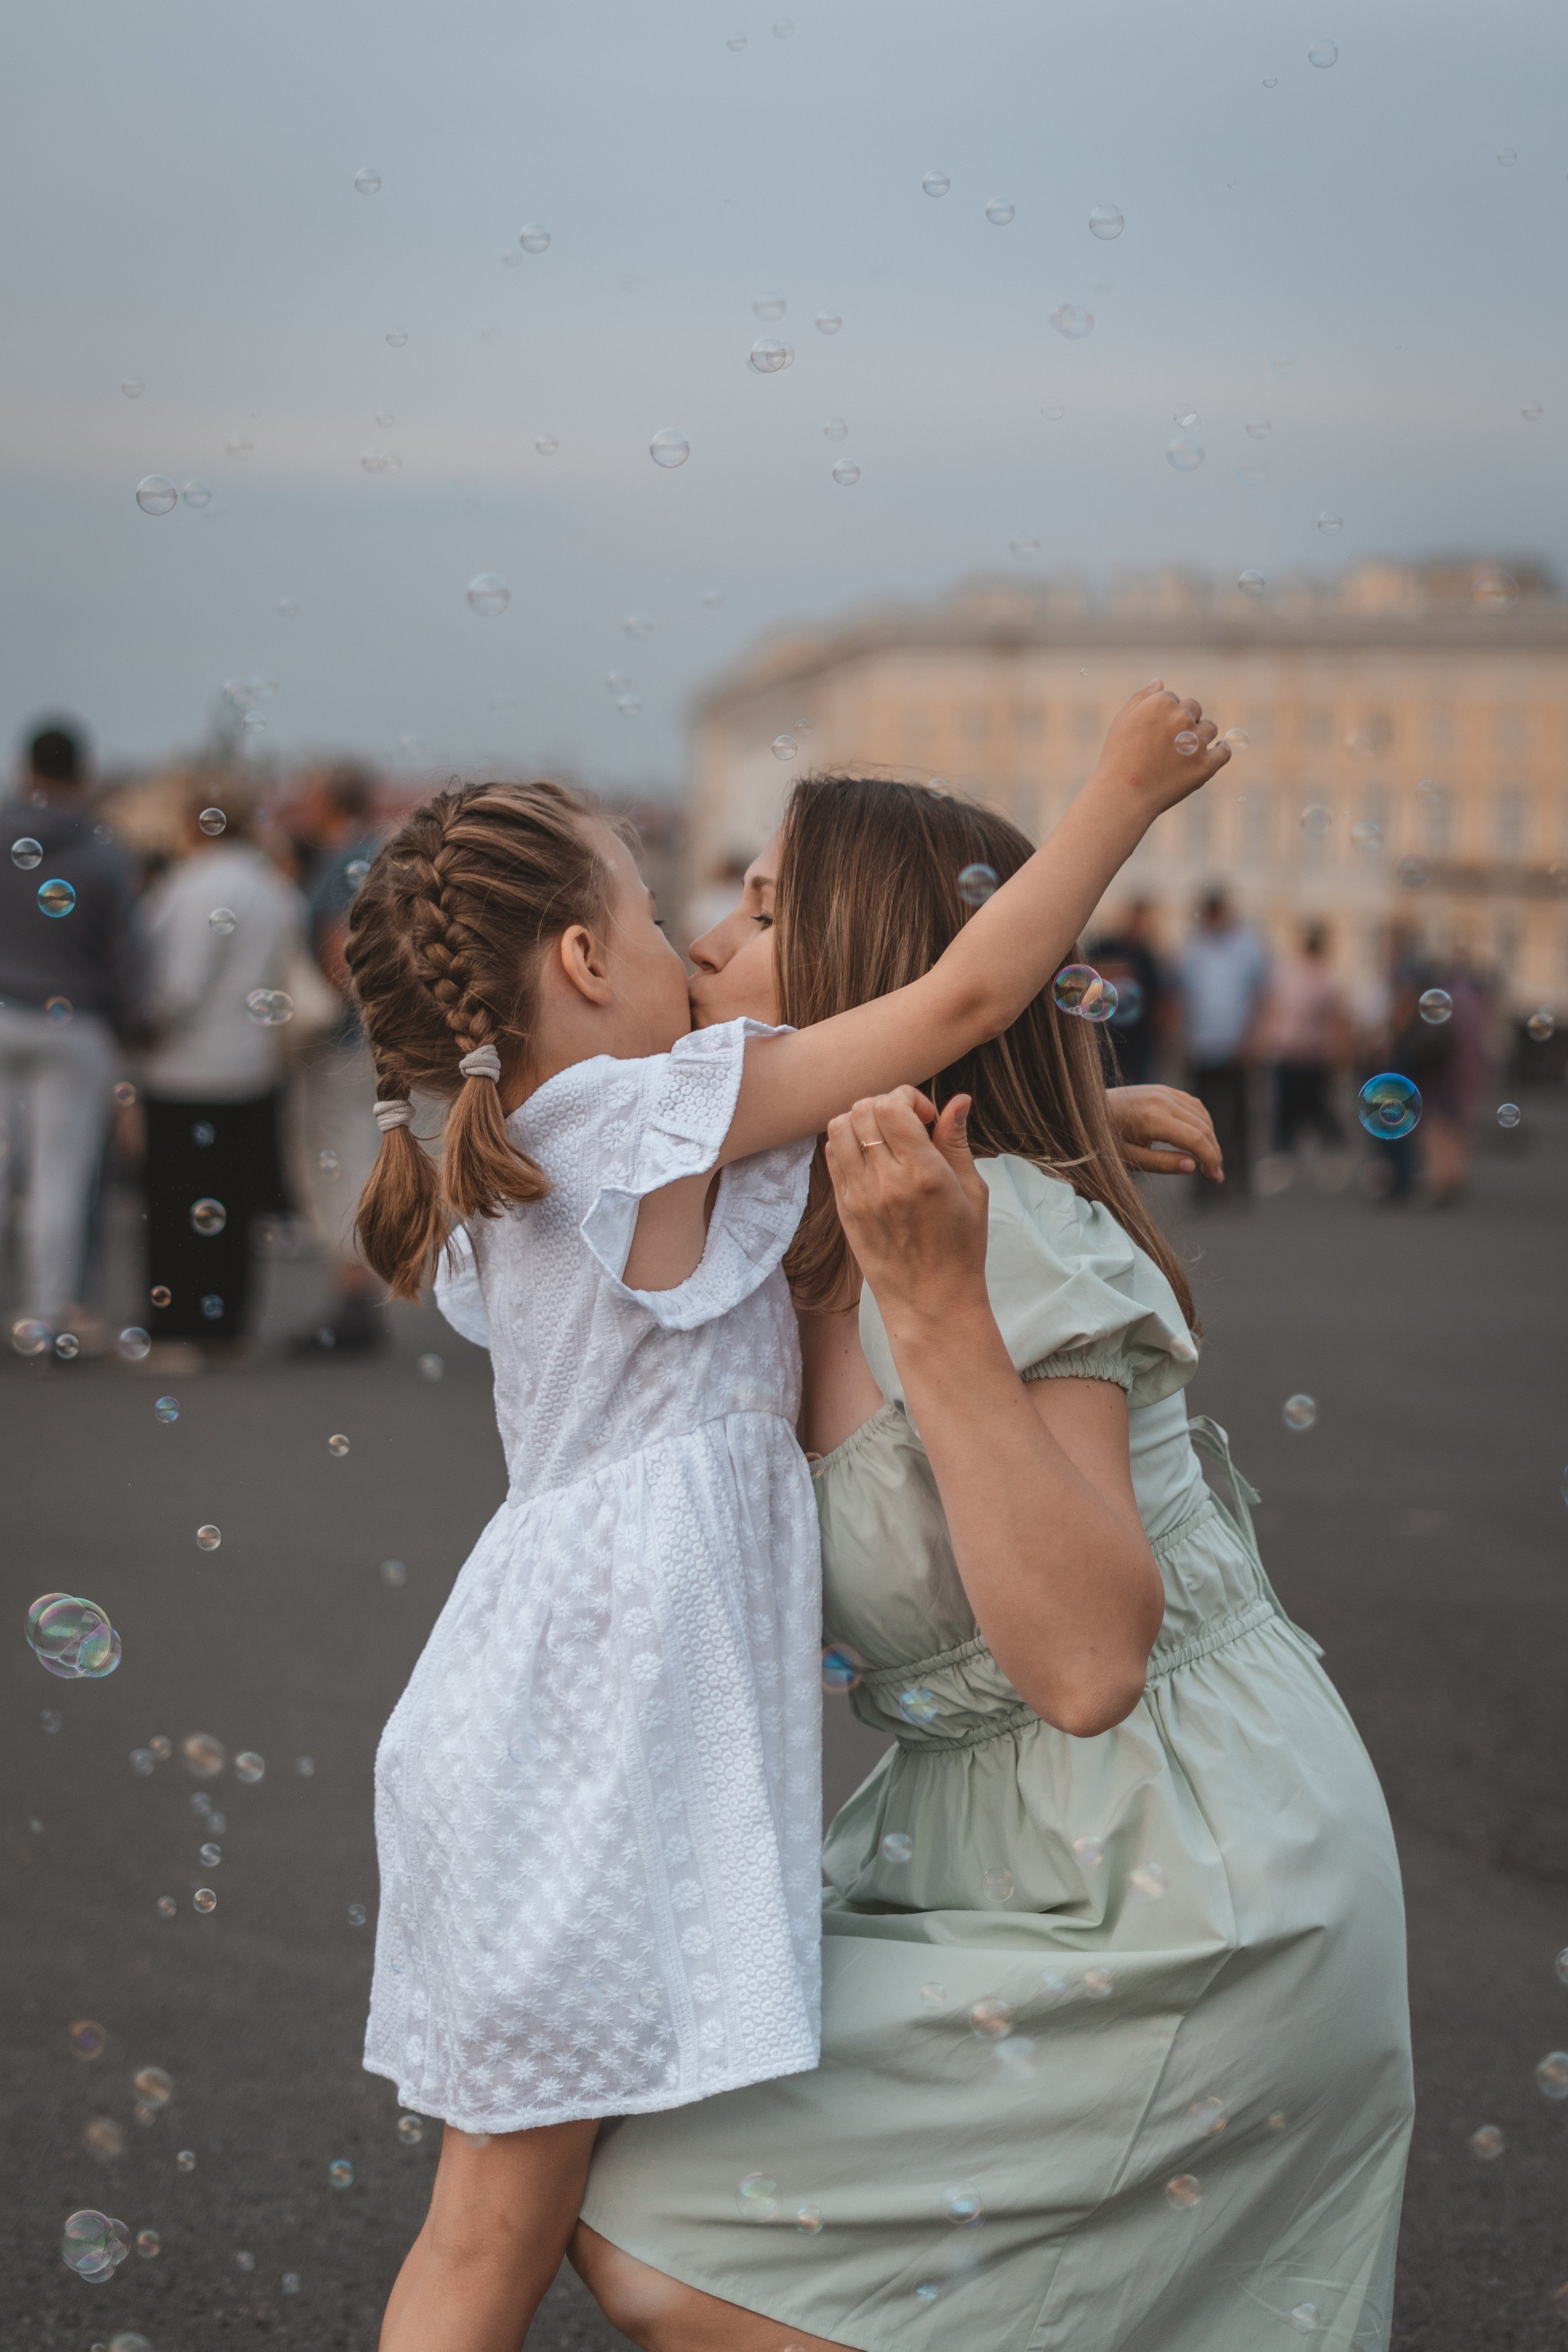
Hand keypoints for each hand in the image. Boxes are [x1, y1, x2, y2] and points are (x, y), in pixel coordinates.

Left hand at [823, 1087, 989, 1329]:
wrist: (930, 1301)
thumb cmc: (961, 1247)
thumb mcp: (972, 1192)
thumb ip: (957, 1142)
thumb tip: (958, 1100)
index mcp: (923, 1173)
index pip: (891, 1106)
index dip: (907, 1097)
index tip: (925, 1117)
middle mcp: (885, 1181)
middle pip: (863, 1110)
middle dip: (886, 1105)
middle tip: (906, 1126)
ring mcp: (858, 1195)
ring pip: (839, 1128)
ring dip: (862, 1121)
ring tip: (884, 1139)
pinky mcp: (843, 1208)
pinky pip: (832, 1156)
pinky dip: (848, 1143)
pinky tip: (870, 1158)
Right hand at [1088, 680, 1229, 816]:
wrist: (1123, 794)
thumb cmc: (1119, 756)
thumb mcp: (1123, 720)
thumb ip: (1142, 697)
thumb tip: (1160, 681)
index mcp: (1163, 702)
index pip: (1172, 699)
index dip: (1163, 714)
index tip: (1153, 731)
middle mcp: (1182, 718)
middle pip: (1194, 710)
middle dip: (1184, 722)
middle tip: (1166, 743)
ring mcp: (1197, 742)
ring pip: (1210, 728)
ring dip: (1200, 736)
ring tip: (1182, 753)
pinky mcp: (1206, 765)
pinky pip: (1224, 752)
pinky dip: (1221, 750)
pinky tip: (1216, 751)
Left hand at [1104, 1085, 1223, 1181]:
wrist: (1082, 1109)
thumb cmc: (1100, 1139)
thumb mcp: (1128, 1159)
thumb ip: (1161, 1163)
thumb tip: (1193, 1166)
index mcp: (1153, 1119)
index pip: (1196, 1139)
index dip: (1211, 1159)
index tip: (1216, 1178)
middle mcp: (1162, 1100)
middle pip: (1203, 1127)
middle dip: (1214, 1152)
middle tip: (1215, 1175)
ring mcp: (1163, 1091)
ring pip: (1201, 1114)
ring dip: (1210, 1137)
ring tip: (1208, 1160)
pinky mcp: (1161, 1089)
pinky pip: (1192, 1105)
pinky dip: (1201, 1122)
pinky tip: (1199, 1139)